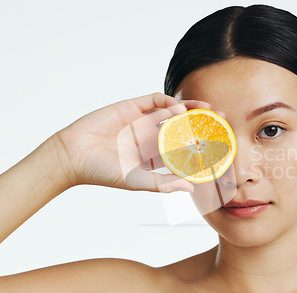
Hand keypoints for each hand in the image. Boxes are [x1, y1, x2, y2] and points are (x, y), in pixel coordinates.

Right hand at [52, 92, 211, 191]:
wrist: (73, 155)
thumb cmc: (103, 172)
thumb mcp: (137, 180)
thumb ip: (164, 184)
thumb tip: (190, 189)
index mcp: (155, 155)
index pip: (185, 147)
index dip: (202, 145)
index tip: (219, 144)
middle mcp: (152, 137)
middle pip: (183, 127)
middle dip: (202, 123)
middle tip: (222, 120)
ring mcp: (142, 121)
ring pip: (172, 112)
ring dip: (190, 109)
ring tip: (208, 109)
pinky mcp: (131, 108)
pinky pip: (154, 101)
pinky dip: (167, 102)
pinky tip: (178, 108)